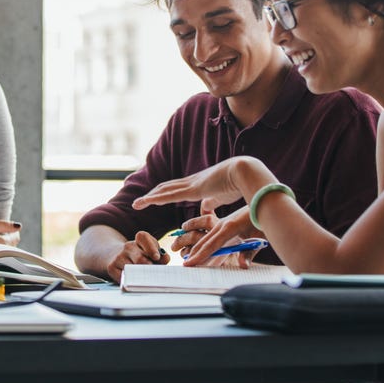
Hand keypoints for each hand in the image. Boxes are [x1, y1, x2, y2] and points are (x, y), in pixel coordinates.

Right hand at [106, 231, 169, 282]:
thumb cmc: (139, 255)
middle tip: (154, 274)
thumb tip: (165, 258)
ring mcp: (119, 257)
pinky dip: (131, 281)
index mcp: (139, 240)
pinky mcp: (112, 267)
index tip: (156, 257)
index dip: (151, 247)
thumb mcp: (151, 251)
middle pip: (140, 259)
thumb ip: (161, 255)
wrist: (115, 256)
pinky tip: (135, 280)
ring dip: (141, 276)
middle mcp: (128, 246)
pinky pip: (124, 278)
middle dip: (149, 268)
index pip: (143, 237)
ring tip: (146, 278)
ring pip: (132, 270)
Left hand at [133, 157, 275, 214]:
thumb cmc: (239, 184)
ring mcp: (191, 184)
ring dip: (150, 197)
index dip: (165, 193)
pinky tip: (146, 202)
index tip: (155, 198)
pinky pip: (170, 195)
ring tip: (137, 204)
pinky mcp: (193, 189)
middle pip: (167, 187)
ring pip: (164, 191)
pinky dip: (156, 199)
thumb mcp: (222, 196)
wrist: (246, 172)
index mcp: (199, 184)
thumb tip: (204, 210)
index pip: (178, 188)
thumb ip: (212, 202)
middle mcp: (192, 182)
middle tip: (140, 202)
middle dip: (153, 195)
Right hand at [180, 205, 267, 266]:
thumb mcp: (259, 237)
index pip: (211, 245)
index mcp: (229, 227)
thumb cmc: (263, 221)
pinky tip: (199, 248)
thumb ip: (250, 252)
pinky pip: (212, 234)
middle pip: (204, 242)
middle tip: (184, 265)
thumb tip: (243, 266)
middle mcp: (223, 224)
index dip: (199, 256)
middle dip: (193, 253)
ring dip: (196, 248)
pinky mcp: (225, 223)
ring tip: (187, 257)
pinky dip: (204, 243)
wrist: (265, 202)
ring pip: (206, 237)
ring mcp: (223, 222)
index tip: (188, 264)